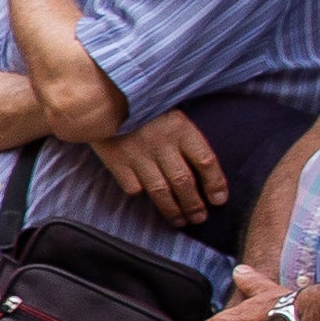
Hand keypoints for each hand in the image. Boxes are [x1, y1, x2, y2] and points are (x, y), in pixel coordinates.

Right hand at [104, 107, 226, 225]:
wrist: (101, 99)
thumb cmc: (143, 108)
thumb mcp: (171, 114)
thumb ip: (185, 138)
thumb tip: (203, 171)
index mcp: (181, 129)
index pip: (206, 161)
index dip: (215, 184)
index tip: (218, 201)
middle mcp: (162, 144)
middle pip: (184, 181)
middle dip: (194, 204)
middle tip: (199, 218)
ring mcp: (138, 154)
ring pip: (161, 191)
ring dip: (173, 209)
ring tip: (180, 221)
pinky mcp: (117, 161)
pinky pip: (134, 187)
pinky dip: (142, 194)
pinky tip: (147, 198)